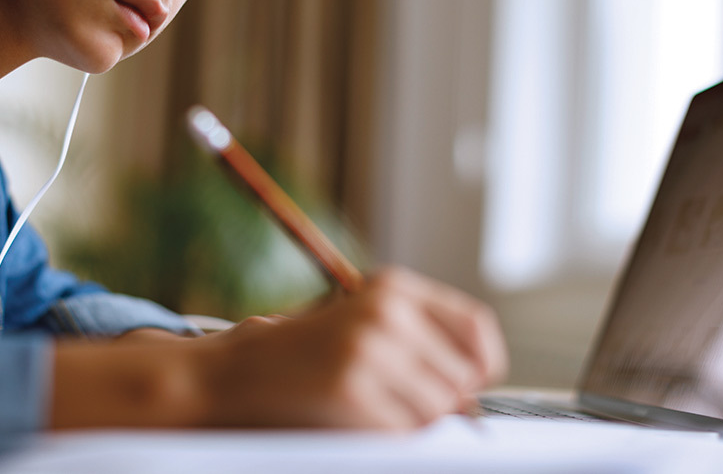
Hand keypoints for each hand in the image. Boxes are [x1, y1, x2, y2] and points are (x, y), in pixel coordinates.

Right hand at [197, 267, 507, 428]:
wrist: (238, 371)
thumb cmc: (306, 353)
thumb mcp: (363, 322)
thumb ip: (418, 339)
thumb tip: (474, 389)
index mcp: (393, 287)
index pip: (475, 326)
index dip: (484, 362)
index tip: (473, 383)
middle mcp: (386, 311)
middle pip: (461, 377)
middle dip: (441, 402)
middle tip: (400, 401)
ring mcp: (369, 349)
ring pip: (437, 409)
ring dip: (414, 422)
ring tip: (372, 407)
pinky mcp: (352, 389)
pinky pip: (403, 432)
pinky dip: (388, 436)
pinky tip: (356, 420)